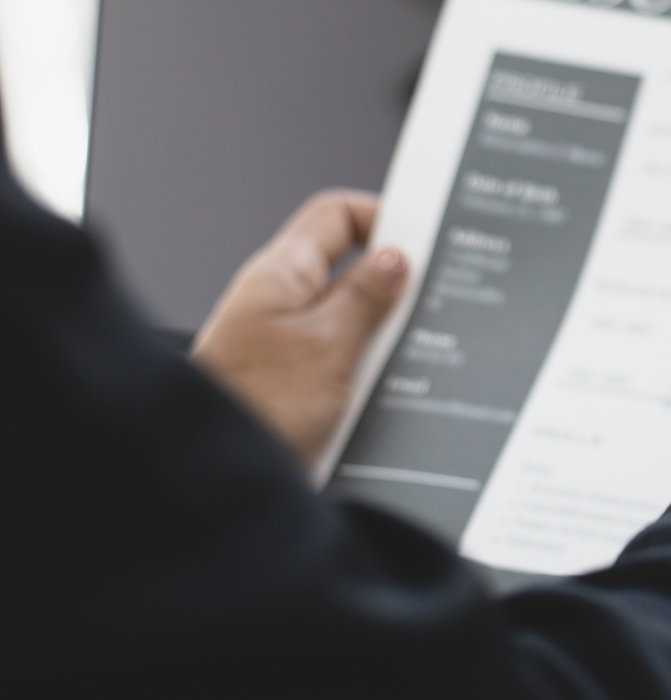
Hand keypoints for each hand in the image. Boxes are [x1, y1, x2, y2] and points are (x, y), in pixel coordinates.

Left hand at [192, 190, 407, 465]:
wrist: (217, 483)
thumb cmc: (254, 408)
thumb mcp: (330, 345)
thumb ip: (367, 297)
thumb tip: (396, 259)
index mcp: (281, 273)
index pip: (336, 216)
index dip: (382, 218)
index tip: (423, 238)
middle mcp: (277, 301)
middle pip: (348, 268)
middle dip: (391, 287)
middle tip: (422, 305)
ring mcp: (281, 342)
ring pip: (348, 319)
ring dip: (378, 337)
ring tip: (392, 363)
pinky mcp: (289, 381)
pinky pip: (339, 358)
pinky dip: (363, 370)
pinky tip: (375, 393)